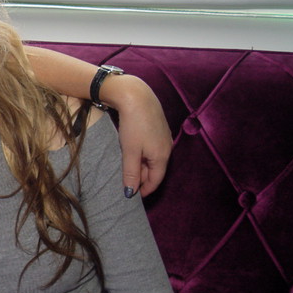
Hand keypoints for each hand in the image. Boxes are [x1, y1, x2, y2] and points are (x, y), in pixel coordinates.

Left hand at [101, 74, 171, 197]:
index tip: (132, 197)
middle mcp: (167, 147)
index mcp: (162, 156)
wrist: (136, 95)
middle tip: (126, 185)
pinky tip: (131, 154)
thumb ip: (131, 173)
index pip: (155, 181)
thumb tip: (131, 193)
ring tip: (126, 171)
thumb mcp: (130, 152)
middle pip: (155, 170)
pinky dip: (142, 156)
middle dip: (142, 179)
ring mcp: (163, 137)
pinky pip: (151, 149)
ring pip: (152, 159)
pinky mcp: (157, 128)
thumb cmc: (133, 124)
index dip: (144, 191)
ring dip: (141, 167)